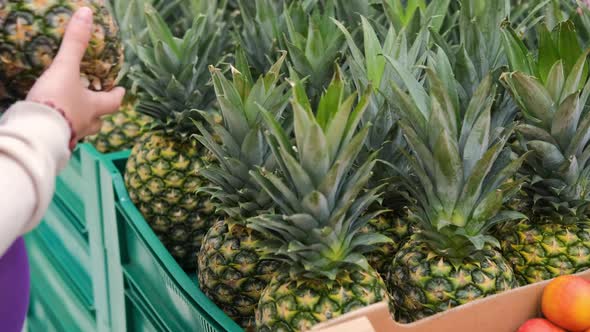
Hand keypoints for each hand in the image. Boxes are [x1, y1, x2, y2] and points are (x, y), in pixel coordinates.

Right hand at [26, 7, 124, 140]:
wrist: (37, 132)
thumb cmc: (57, 100)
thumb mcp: (65, 68)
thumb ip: (75, 44)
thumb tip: (86, 14)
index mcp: (94, 107)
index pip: (113, 102)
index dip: (118, 95)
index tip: (122, 90)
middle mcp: (86, 124)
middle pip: (99, 122)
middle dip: (100, 114)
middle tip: (97, 106)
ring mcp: (72, 137)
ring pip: (82, 131)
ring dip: (80, 123)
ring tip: (73, 115)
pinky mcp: (55, 144)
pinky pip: (63, 136)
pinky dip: (62, 130)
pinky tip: (54, 125)